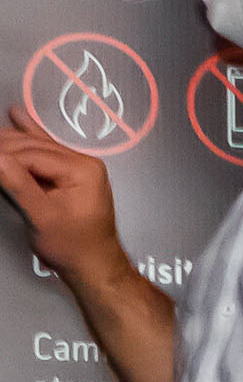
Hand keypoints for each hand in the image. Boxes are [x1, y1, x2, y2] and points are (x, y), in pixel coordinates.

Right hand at [0, 103, 126, 281]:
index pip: (31, 154)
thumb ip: (18, 186)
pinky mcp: (70, 174)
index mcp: (83, 170)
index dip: (1, 157)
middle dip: (2, 145)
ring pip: (35, 146)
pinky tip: (16, 115)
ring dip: (8, 142)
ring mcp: (78, 166)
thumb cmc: (74, 247)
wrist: (94, 266)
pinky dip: (26, 136)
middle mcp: (83, 162)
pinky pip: (43, 150)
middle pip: (32, 145)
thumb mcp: (41, 217)